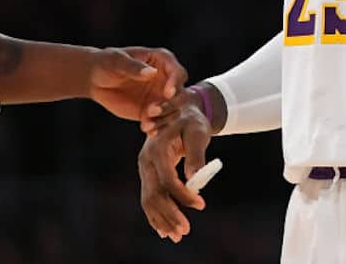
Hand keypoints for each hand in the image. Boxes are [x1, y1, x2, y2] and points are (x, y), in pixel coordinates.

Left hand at [89, 47, 186, 121]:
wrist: (95, 79)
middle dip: (171, 104)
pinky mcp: (151, 111)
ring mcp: (159, 96)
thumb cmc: (107, 62)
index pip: (177, 72)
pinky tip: (147, 130)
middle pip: (180, 94)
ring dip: (163, 119)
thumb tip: (151, 73)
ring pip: (172, 111)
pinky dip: (156, 127)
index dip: (175, 82)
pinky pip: (159, 122)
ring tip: (147, 124)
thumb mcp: (117, 61)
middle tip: (154, 111)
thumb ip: (133, 67)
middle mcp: (165, 79)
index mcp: (162, 61)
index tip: (167, 93)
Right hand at [138, 91, 211, 242]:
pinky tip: (165, 231)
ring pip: (148, 200)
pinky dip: (156, 215)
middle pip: (154, 194)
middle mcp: (146, 160)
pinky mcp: (148, 174)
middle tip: (185, 232)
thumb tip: (196, 178)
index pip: (167, 179)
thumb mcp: (197, 132)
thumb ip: (196, 155)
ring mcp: (144, 168)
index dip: (183, 195)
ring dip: (162, 220)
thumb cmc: (191, 120)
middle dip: (169, 215)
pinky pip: (149, 198)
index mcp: (157, 148)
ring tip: (177, 236)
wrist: (179, 110)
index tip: (201, 204)